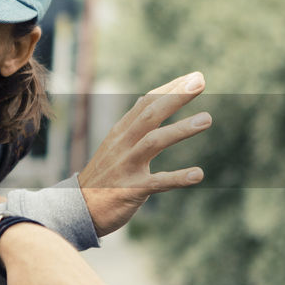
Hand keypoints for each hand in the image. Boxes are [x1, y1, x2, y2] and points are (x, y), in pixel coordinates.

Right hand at [80, 71, 209, 236]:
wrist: (78, 208)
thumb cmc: (102, 175)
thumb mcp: (113, 144)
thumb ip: (131, 123)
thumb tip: (144, 99)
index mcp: (121, 132)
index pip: (146, 103)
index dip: (170, 89)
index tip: (195, 77)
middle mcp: (123, 145)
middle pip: (150, 115)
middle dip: (175, 97)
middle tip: (200, 82)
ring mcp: (126, 166)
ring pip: (153, 142)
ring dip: (180, 130)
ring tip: (207, 119)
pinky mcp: (130, 190)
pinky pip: (156, 182)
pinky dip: (177, 177)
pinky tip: (198, 174)